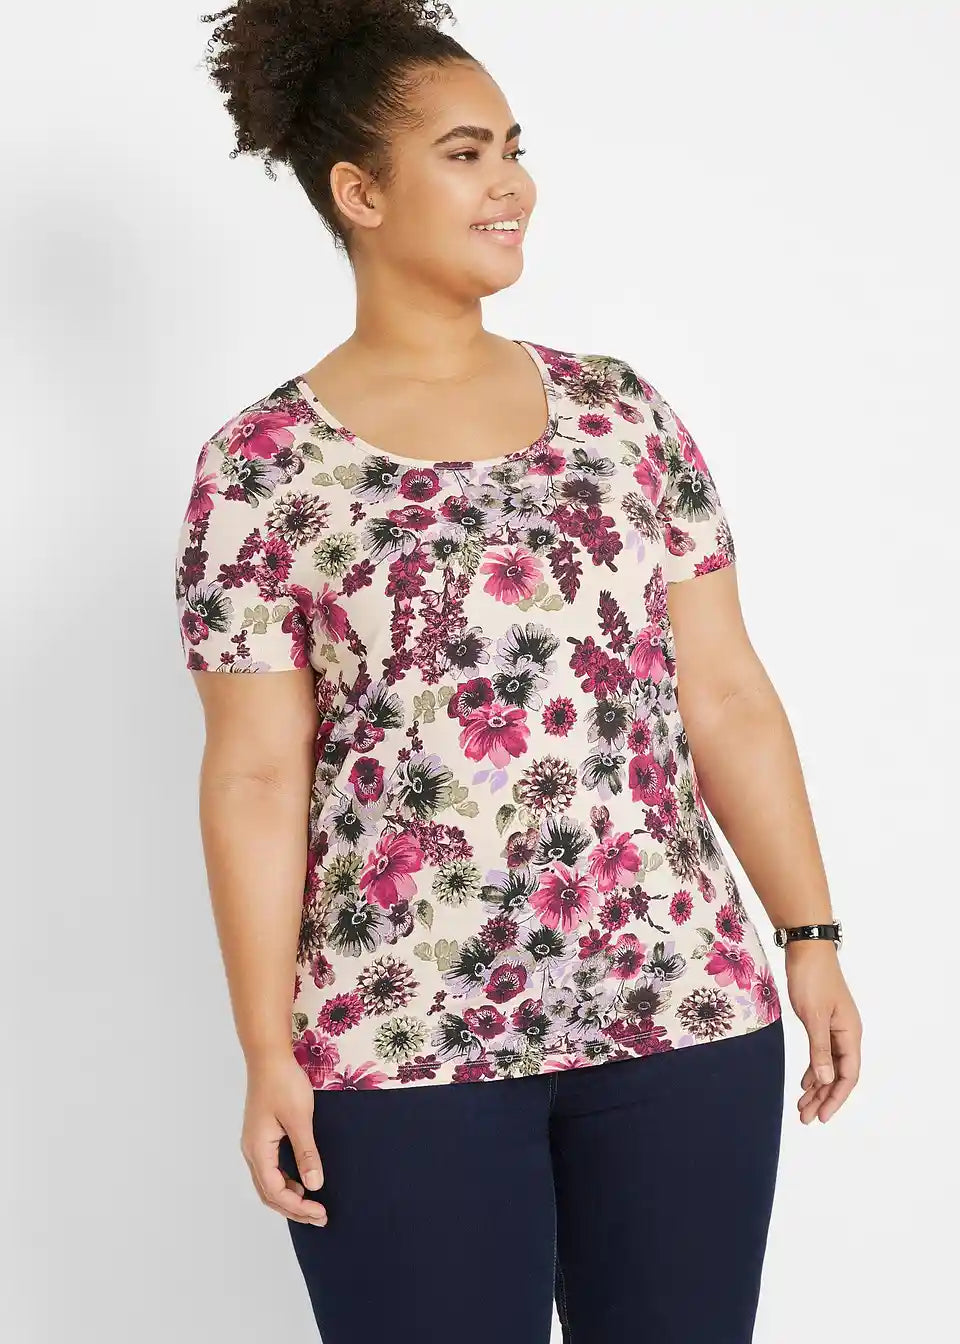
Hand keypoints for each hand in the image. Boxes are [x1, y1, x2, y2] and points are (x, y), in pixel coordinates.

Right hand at [240, 1048, 326, 1226]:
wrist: (269, 1057)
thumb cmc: (284, 1083)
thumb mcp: (300, 1119)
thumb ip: (307, 1153)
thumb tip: (314, 1186)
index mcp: (258, 1149)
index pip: (275, 1191)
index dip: (298, 1207)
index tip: (321, 1212)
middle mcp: (252, 1151)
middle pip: (268, 1193)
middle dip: (293, 1209)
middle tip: (320, 1217)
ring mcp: (254, 1144)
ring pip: (267, 1183)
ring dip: (288, 1198)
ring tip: (312, 1205)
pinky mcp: (261, 1136)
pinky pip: (269, 1169)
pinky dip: (284, 1182)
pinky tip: (301, 1182)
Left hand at [785, 941, 861, 1123]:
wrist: (807, 948)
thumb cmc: (812, 978)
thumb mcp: (814, 1016)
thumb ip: (819, 1049)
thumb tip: (824, 1081)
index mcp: (850, 1034)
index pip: (848, 1075)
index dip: (836, 1098)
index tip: (822, 1117)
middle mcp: (846, 1033)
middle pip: (838, 1074)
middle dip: (823, 1098)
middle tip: (806, 1118)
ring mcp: (834, 1027)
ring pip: (828, 1065)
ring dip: (817, 1086)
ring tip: (802, 1106)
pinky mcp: (822, 1021)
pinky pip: (821, 1052)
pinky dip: (813, 1068)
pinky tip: (805, 1082)